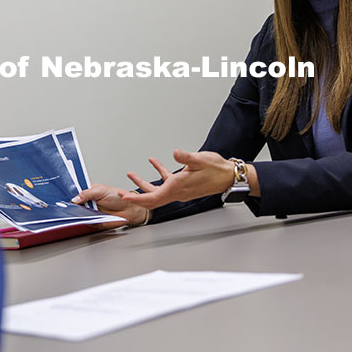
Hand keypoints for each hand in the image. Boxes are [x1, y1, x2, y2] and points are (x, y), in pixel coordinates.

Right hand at [71, 184, 144, 228]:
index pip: (75, 195)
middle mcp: (88, 203)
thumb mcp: (101, 190)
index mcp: (88, 193)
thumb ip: (86, 193)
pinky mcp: (95, 221)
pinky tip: (84, 218)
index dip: (69, 197)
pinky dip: (85, 221)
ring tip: (76, 212)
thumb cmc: (118, 197)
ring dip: (77, 215)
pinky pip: (87, 222)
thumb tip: (75, 199)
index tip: (63, 198)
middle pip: (75, 206)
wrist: (130, 209)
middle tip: (68, 207)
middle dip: (70, 207)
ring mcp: (91, 213)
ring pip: (79, 215)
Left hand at [120, 150, 236, 208]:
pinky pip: (166, 182)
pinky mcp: (183, 184)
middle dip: (135, 197)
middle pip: (151, 199)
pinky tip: (154, 163)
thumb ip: (186, 157)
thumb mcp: (201, 160)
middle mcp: (177, 192)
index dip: (137, 199)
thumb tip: (175, 152)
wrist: (229, 176)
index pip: (153, 198)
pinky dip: (158, 173)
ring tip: (131, 175)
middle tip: (121, 193)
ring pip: (157, 190)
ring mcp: (180, 189)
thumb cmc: (217, 170)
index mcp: (178, 187)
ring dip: (143, 184)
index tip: (125, 197)